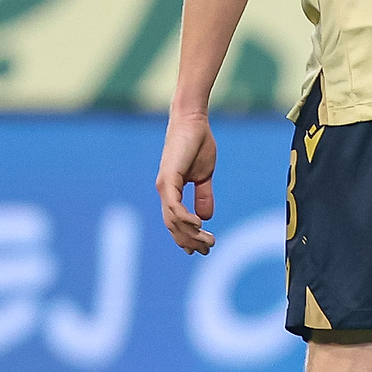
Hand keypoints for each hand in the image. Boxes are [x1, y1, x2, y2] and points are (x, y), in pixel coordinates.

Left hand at [156, 111, 218, 254]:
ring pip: (173, 219)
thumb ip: (203, 196)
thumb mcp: (204, 175)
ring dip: (190, 233)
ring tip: (207, 241)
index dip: (186, 237)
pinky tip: (197, 226)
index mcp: (171, 191)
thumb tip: (205, 218)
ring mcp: (164, 186)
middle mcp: (164, 191)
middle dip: (190, 241)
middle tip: (207, 249)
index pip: (176, 221)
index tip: (201, 248)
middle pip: (173, 225)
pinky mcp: (168, 179)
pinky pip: (174, 205)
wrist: (193, 122)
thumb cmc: (198, 144)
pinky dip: (184, 218)